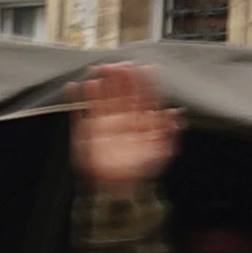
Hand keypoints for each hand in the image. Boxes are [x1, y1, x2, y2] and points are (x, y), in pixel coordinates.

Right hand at [72, 61, 180, 194]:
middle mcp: (123, 118)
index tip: (148, 68)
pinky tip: (75, 87)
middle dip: (123, 78)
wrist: (118, 187)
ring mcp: (105, 122)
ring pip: (103, 97)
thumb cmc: (140, 169)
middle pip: (123, 92)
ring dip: (103, 83)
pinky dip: (77, 99)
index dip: (146, 82)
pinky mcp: (89, 130)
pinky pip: (81, 112)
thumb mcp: (159, 151)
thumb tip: (176, 113)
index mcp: (141, 121)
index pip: (144, 97)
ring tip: (102, 69)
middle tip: (123, 64)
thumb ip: (169, 132)